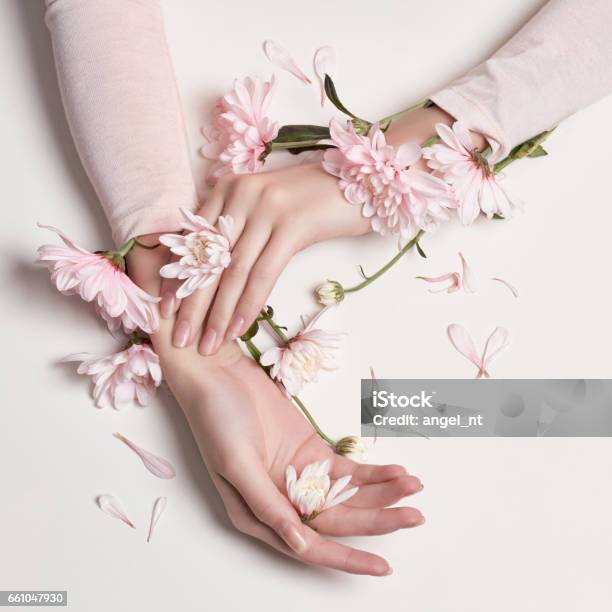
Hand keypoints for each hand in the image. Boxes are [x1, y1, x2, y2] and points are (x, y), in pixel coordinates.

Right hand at [127, 246, 424, 575]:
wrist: (217, 370)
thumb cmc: (215, 416)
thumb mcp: (236, 462)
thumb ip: (266, 503)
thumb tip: (298, 542)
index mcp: (258, 513)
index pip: (310, 544)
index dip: (347, 556)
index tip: (382, 564)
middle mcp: (282, 498)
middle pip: (338, 518)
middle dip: (378, 519)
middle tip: (415, 515)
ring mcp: (298, 472)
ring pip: (347, 494)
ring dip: (381, 493)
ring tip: (414, 488)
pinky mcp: (310, 448)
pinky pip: (346, 468)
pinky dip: (372, 471)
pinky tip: (395, 470)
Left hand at [158, 105, 481, 355]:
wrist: (362, 180)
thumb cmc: (314, 198)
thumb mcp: (268, 205)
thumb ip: (239, 225)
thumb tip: (215, 265)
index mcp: (229, 189)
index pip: (194, 241)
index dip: (179, 278)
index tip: (166, 311)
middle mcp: (241, 195)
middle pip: (209, 259)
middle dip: (192, 304)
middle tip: (180, 337)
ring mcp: (266, 209)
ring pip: (233, 271)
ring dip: (218, 314)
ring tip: (207, 344)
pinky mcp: (292, 225)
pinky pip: (263, 273)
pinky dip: (248, 305)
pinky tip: (239, 329)